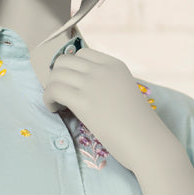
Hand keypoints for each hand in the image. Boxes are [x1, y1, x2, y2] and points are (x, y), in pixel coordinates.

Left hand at [42, 48, 163, 172]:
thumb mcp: (124, 92)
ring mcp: (92, 84)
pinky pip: (53, 90)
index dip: (71, 68)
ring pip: (56, 74)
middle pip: (64, 61)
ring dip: (51, 89)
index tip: (71, 84)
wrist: (146, 141)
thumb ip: (107, 85)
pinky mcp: (83, 101)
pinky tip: (55, 110)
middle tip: (60, 95)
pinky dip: (48, 99)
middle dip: (57, 77)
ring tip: (57, 105)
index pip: (82, 53)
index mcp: (115, 65)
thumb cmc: (137, 125)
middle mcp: (102, 70)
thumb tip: (83, 89)